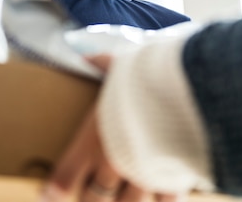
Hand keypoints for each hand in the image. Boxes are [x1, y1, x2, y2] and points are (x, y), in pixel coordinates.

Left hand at [41, 55, 180, 201]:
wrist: (191, 89)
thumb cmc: (150, 77)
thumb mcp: (123, 68)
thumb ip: (104, 64)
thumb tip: (87, 55)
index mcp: (93, 140)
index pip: (64, 179)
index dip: (55, 191)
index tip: (51, 194)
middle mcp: (113, 164)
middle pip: (93, 200)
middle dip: (92, 198)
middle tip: (96, 192)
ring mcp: (142, 178)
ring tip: (128, 194)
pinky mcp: (172, 182)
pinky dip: (160, 200)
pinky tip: (160, 193)